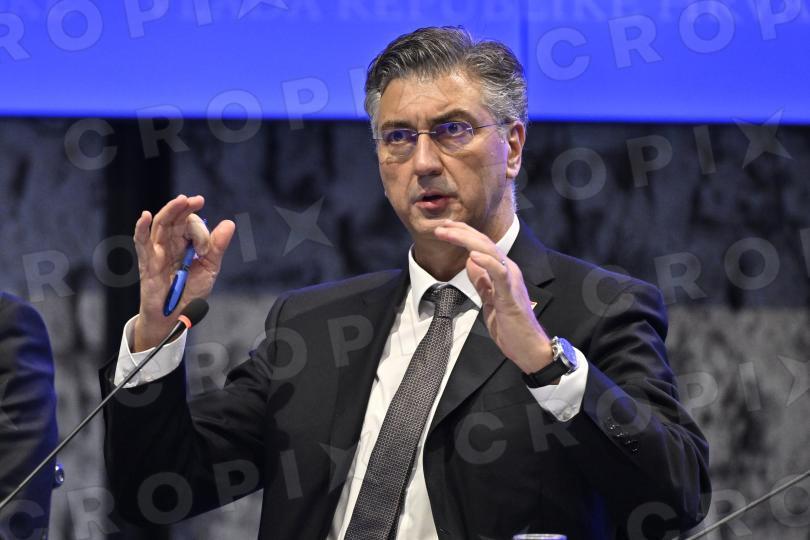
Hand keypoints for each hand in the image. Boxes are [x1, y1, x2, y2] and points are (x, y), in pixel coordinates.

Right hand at [132, 194, 234, 351]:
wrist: (177, 316)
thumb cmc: (190, 292)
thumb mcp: (209, 268)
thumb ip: (217, 247)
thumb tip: (229, 224)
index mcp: (185, 243)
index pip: (191, 226)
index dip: (201, 232)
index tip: (206, 248)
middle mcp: (170, 244)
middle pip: (174, 218)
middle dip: (185, 207)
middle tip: (197, 200)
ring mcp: (157, 252)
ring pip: (160, 225)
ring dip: (170, 211)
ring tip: (181, 201)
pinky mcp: (148, 264)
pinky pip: (142, 244)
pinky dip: (141, 229)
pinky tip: (143, 216)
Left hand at [433, 220, 551, 372]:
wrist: (527, 346)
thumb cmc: (510, 325)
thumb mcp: (489, 298)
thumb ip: (481, 280)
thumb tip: (470, 262)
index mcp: (502, 271)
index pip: (482, 246)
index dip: (464, 234)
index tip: (445, 227)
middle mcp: (508, 270)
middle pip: (484, 243)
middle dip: (461, 232)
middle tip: (441, 226)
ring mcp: (511, 281)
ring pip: (490, 252)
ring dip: (468, 241)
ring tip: (450, 233)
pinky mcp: (510, 294)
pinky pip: (499, 273)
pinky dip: (487, 262)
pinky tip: (473, 255)